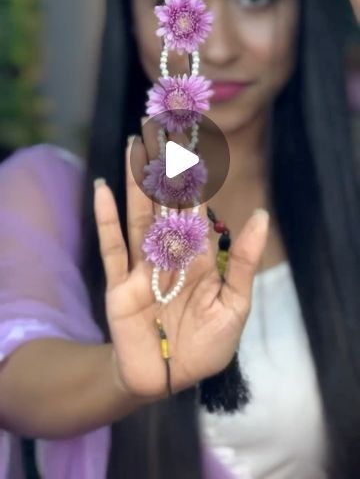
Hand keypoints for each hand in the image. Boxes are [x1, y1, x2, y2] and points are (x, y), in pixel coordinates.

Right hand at [94, 125, 268, 401]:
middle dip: (162, 166)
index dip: (194, 176)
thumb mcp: (234, 305)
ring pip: (138, 214)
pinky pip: (111, 247)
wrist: (168, 381)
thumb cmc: (205, 347)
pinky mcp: (118, 285)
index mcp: (198, 257)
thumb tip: (260, 215)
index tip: (194, 143)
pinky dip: (106, 219)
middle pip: (164, 201)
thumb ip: (244, 261)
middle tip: (160, 126)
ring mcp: (140, 267)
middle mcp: (168, 254)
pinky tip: (103, 189)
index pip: (195, 208)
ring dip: (135, 180)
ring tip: (134, 143)